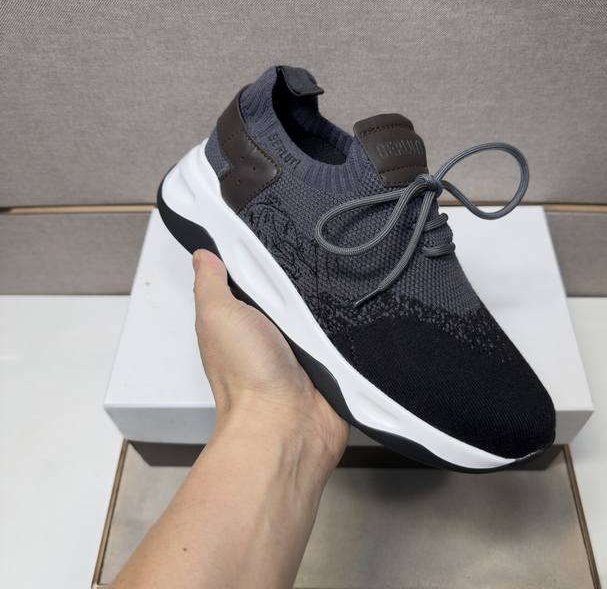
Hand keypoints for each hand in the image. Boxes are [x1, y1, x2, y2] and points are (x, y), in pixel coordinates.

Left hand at [192, 249, 348, 470]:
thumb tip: (203, 255)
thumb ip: (211, 283)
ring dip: (329, 298)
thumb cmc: (247, 376)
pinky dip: (348, 322)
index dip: (264, 255)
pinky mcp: (330, 361)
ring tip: (338, 278)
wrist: (287, 425)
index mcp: (242, 320)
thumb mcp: (218, 316)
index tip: (276, 232)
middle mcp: (272, 333)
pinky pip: (344, 331)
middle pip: (292, 289)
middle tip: (314, 255)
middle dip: (302, 274)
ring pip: (321, 308)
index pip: (255, 276)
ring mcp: (303, 347)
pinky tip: (354, 307)